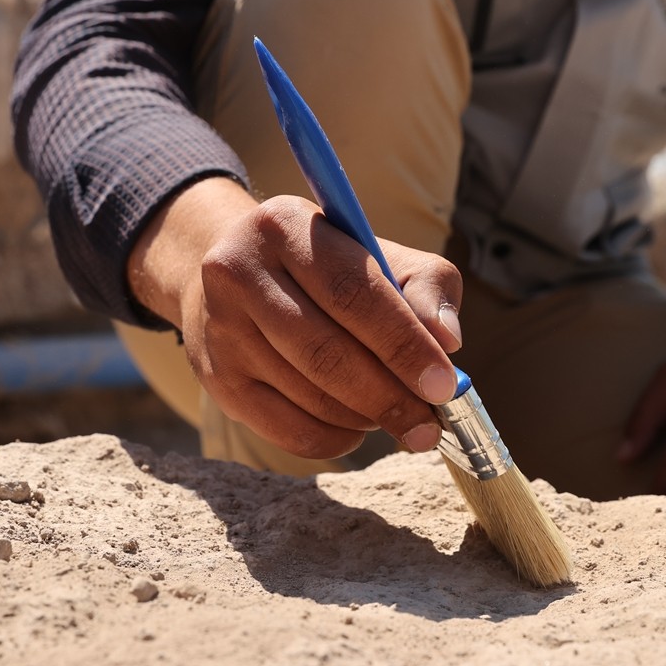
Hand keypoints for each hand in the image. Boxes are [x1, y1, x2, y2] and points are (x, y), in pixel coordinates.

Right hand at [129, 179, 463, 460]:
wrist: (236, 276)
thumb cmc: (325, 269)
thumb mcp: (378, 252)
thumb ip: (426, 285)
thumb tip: (448, 340)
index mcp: (285, 227)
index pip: (353, 292)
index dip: (404, 344)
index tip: (445, 384)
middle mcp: (240, 273)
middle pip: (326, 352)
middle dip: (390, 396)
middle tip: (430, 425)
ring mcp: (222, 330)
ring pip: (310, 396)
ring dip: (366, 418)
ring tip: (397, 416)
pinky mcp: (217, 379)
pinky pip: (288, 430)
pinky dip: (335, 438)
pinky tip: (357, 426)